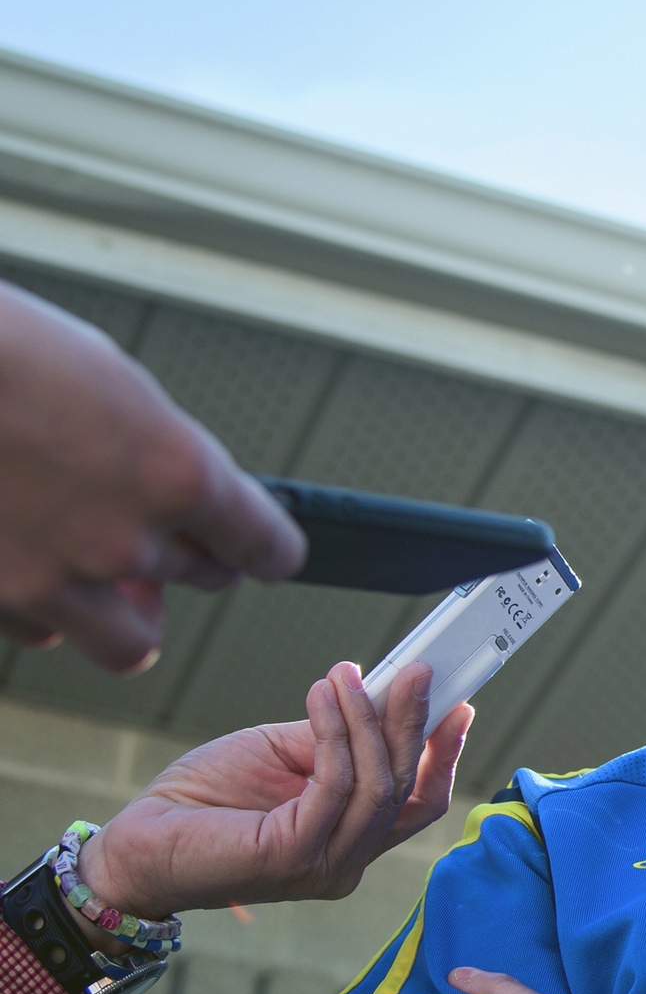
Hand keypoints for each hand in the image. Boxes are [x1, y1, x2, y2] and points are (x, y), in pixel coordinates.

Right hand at [0, 284, 305, 670]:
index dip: (269, 547)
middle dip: (188, 556)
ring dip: (125, 610)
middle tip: (160, 532)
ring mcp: (55, 579)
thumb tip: (186, 493)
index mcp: (176, 474)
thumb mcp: (113, 384)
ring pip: (128, 640)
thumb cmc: (3, 353)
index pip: (265, 542)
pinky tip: (27, 563)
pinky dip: (43, 609)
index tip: (270, 552)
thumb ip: (161, 453)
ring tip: (100, 574)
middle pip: (201, 579)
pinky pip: (41, 632)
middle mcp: (125, 540)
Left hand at [73, 661, 473, 927]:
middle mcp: (348, 863)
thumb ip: (333, 740)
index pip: (419, 803)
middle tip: (418, 672)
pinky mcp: (294, 856)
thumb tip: (376, 695)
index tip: (458, 704)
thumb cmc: (204, 803)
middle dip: (417, 724)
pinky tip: (321, 696)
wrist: (135, 843)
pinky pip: (336, 783)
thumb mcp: (283, 757)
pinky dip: (335, 732)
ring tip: (349, 674)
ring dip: (371, 720)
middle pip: (409, 789)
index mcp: (351, 842)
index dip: (445, 754)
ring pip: (379, 785)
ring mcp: (325, 866)